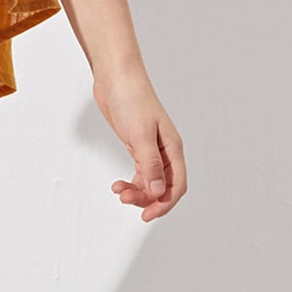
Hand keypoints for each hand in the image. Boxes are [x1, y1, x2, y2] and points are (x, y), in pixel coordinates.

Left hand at [93, 70, 186, 221]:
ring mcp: (150, 148)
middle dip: (146, 198)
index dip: (165, 204)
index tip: (147, 215)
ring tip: (118, 190)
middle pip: (162, 186)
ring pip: (149, 181)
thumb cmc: (131, 98)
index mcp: (172, 148)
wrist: (115, 76)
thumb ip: (150, 164)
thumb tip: (158, 192)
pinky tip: (119, 184)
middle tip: (125, 199)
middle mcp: (164, 150)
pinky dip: (131, 181)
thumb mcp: (140, 134)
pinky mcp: (136, 144)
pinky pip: (139, 171)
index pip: (176, 185)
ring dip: (136, 190)